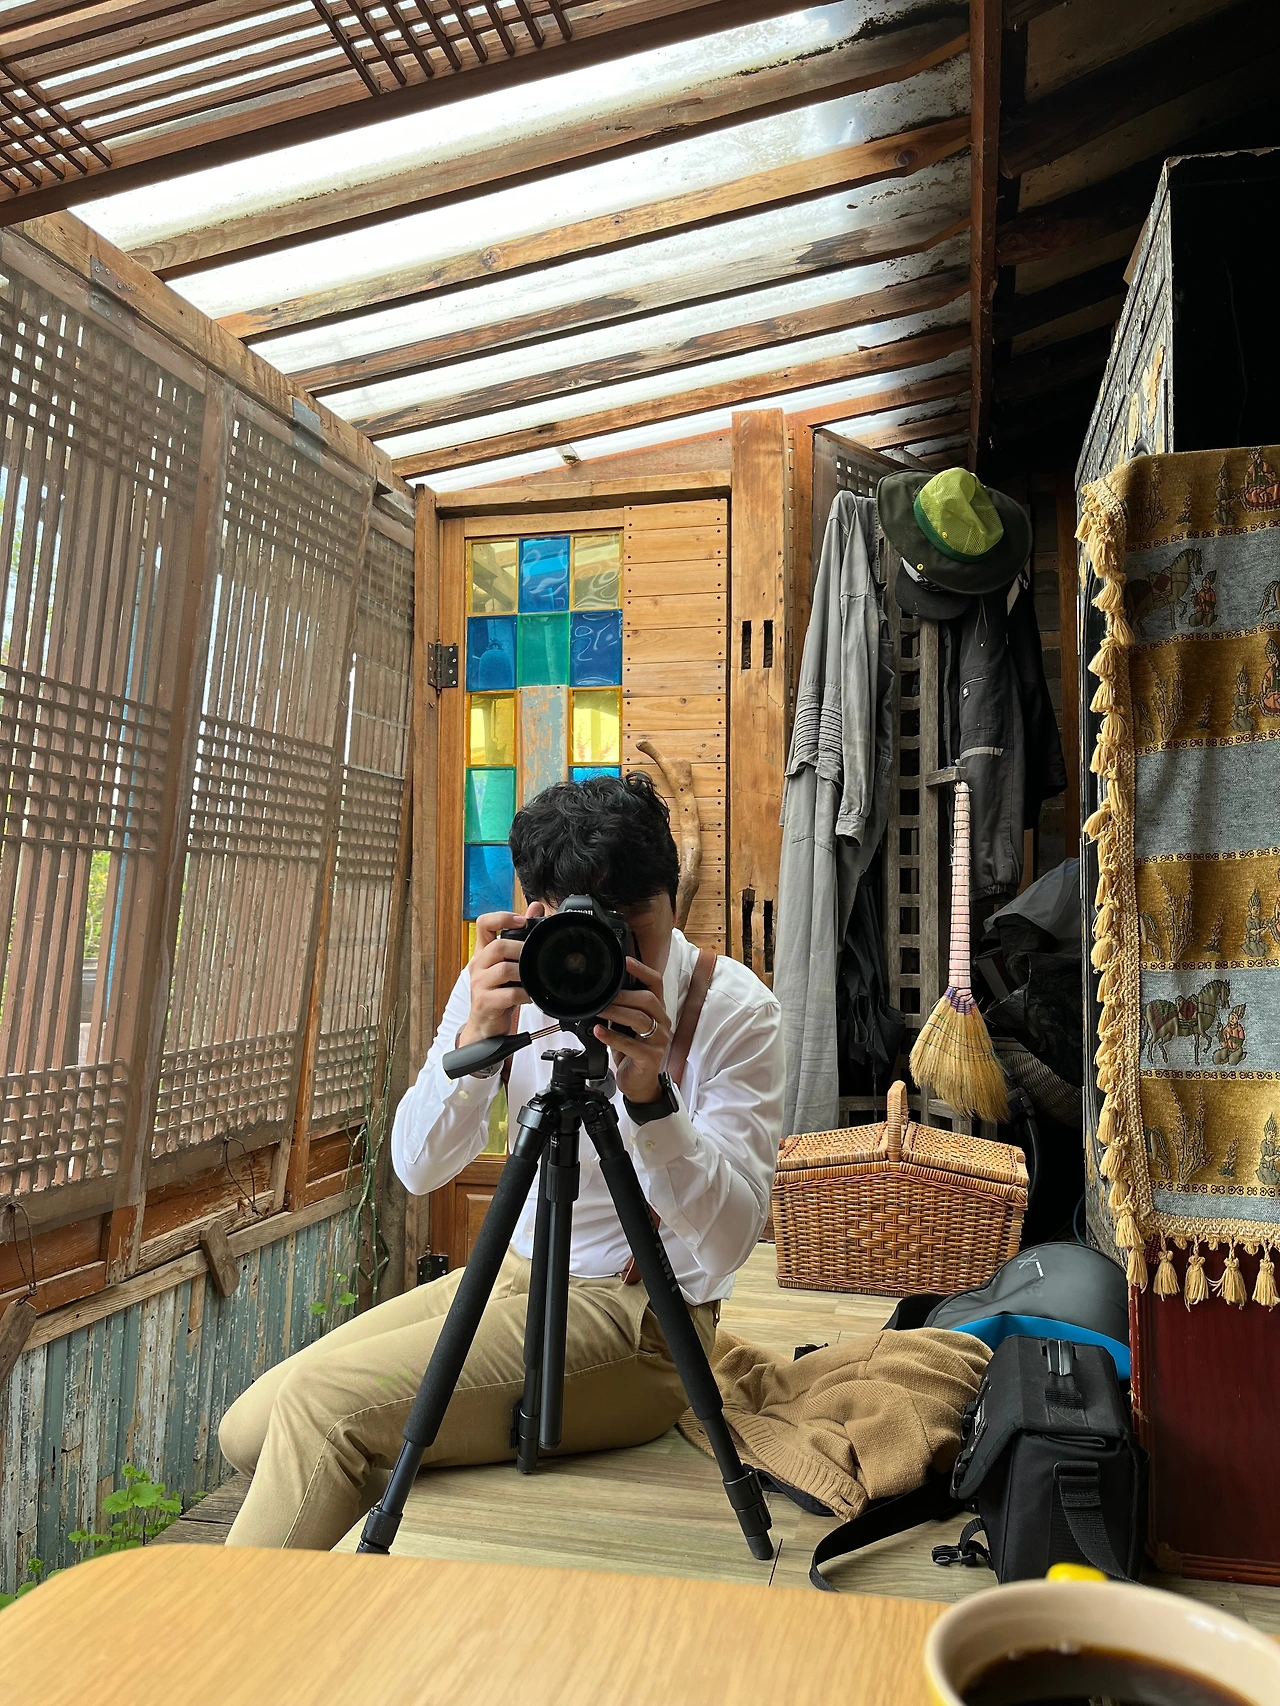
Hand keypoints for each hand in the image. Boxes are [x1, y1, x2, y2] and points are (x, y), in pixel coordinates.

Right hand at [456, 902, 546, 1047]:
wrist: (486, 1025)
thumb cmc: (498, 993)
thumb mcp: (508, 963)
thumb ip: (520, 936)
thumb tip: (536, 907)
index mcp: (483, 952)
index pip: (484, 924)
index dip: (502, 917)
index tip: (521, 920)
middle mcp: (478, 965)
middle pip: (498, 947)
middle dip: (521, 950)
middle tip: (534, 957)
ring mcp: (479, 984)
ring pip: (504, 970)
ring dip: (524, 973)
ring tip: (533, 978)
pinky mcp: (485, 1002)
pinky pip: (509, 994)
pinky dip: (524, 994)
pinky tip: (529, 996)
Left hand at [593, 956, 669, 1103]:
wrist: (639, 1084)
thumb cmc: (632, 1052)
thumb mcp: (626, 1026)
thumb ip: (621, 1009)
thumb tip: (600, 993)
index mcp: (657, 1012)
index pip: (656, 984)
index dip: (642, 971)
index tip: (625, 961)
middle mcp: (662, 1024)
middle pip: (648, 1000)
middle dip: (623, 995)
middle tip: (602, 997)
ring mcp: (659, 1041)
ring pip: (640, 1019)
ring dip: (616, 1012)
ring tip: (599, 1011)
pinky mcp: (650, 1057)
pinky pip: (631, 1044)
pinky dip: (612, 1037)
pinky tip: (599, 1032)